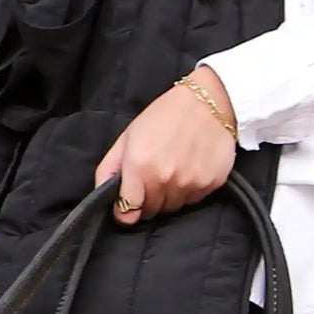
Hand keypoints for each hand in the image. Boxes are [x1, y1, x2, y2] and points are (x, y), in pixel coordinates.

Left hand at [96, 68, 237, 226]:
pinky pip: (193, 200)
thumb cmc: (163, 116)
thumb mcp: (127, 137)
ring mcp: (189, 183)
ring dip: (168, 196)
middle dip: (147, 200)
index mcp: (139, 167)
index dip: (125, 212)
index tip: (127, 206)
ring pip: (172, 207)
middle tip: (152, 178)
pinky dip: (188, 190)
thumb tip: (102, 194)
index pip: (128, 212)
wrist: (208, 101)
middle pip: (151, 211)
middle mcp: (164, 179)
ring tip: (172, 170)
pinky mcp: (211, 183)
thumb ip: (110, 168)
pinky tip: (189, 168)